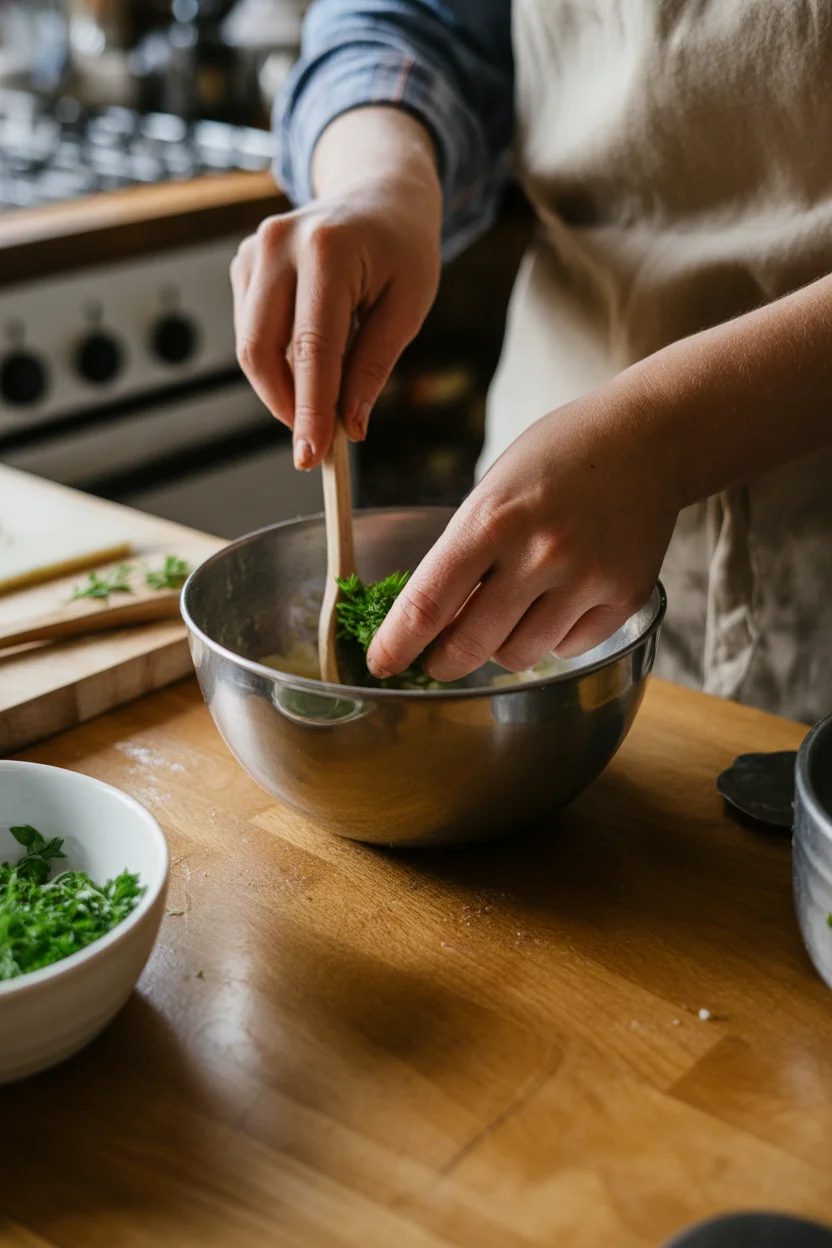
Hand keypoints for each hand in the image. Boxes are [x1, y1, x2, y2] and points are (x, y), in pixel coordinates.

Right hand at [230, 110, 441, 469]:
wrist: (379, 192)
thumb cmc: (402, 249)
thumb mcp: (409, 305)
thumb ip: (375, 364)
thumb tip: (350, 425)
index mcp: (327, 250)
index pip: (312, 347)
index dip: (309, 408)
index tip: (311, 455)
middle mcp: (277, 245)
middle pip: (260, 350)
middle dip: (286, 406)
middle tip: (317, 442)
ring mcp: (252, 251)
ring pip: (251, 347)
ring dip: (283, 386)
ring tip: (326, 393)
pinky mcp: (243, 264)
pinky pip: (251, 332)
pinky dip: (278, 360)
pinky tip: (312, 353)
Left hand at [367, 379, 682, 681]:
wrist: (647, 438)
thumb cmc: (556, 459)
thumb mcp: (492, 492)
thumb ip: (462, 556)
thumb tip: (431, 626)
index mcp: (491, 521)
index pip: (426, 604)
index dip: (396, 645)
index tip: (381, 663)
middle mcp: (540, 554)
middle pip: (469, 645)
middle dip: (443, 661)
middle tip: (437, 660)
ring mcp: (586, 579)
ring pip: (518, 655)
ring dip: (500, 647)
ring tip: (509, 611)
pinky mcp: (624, 598)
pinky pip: (567, 648)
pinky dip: (552, 638)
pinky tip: (557, 600)